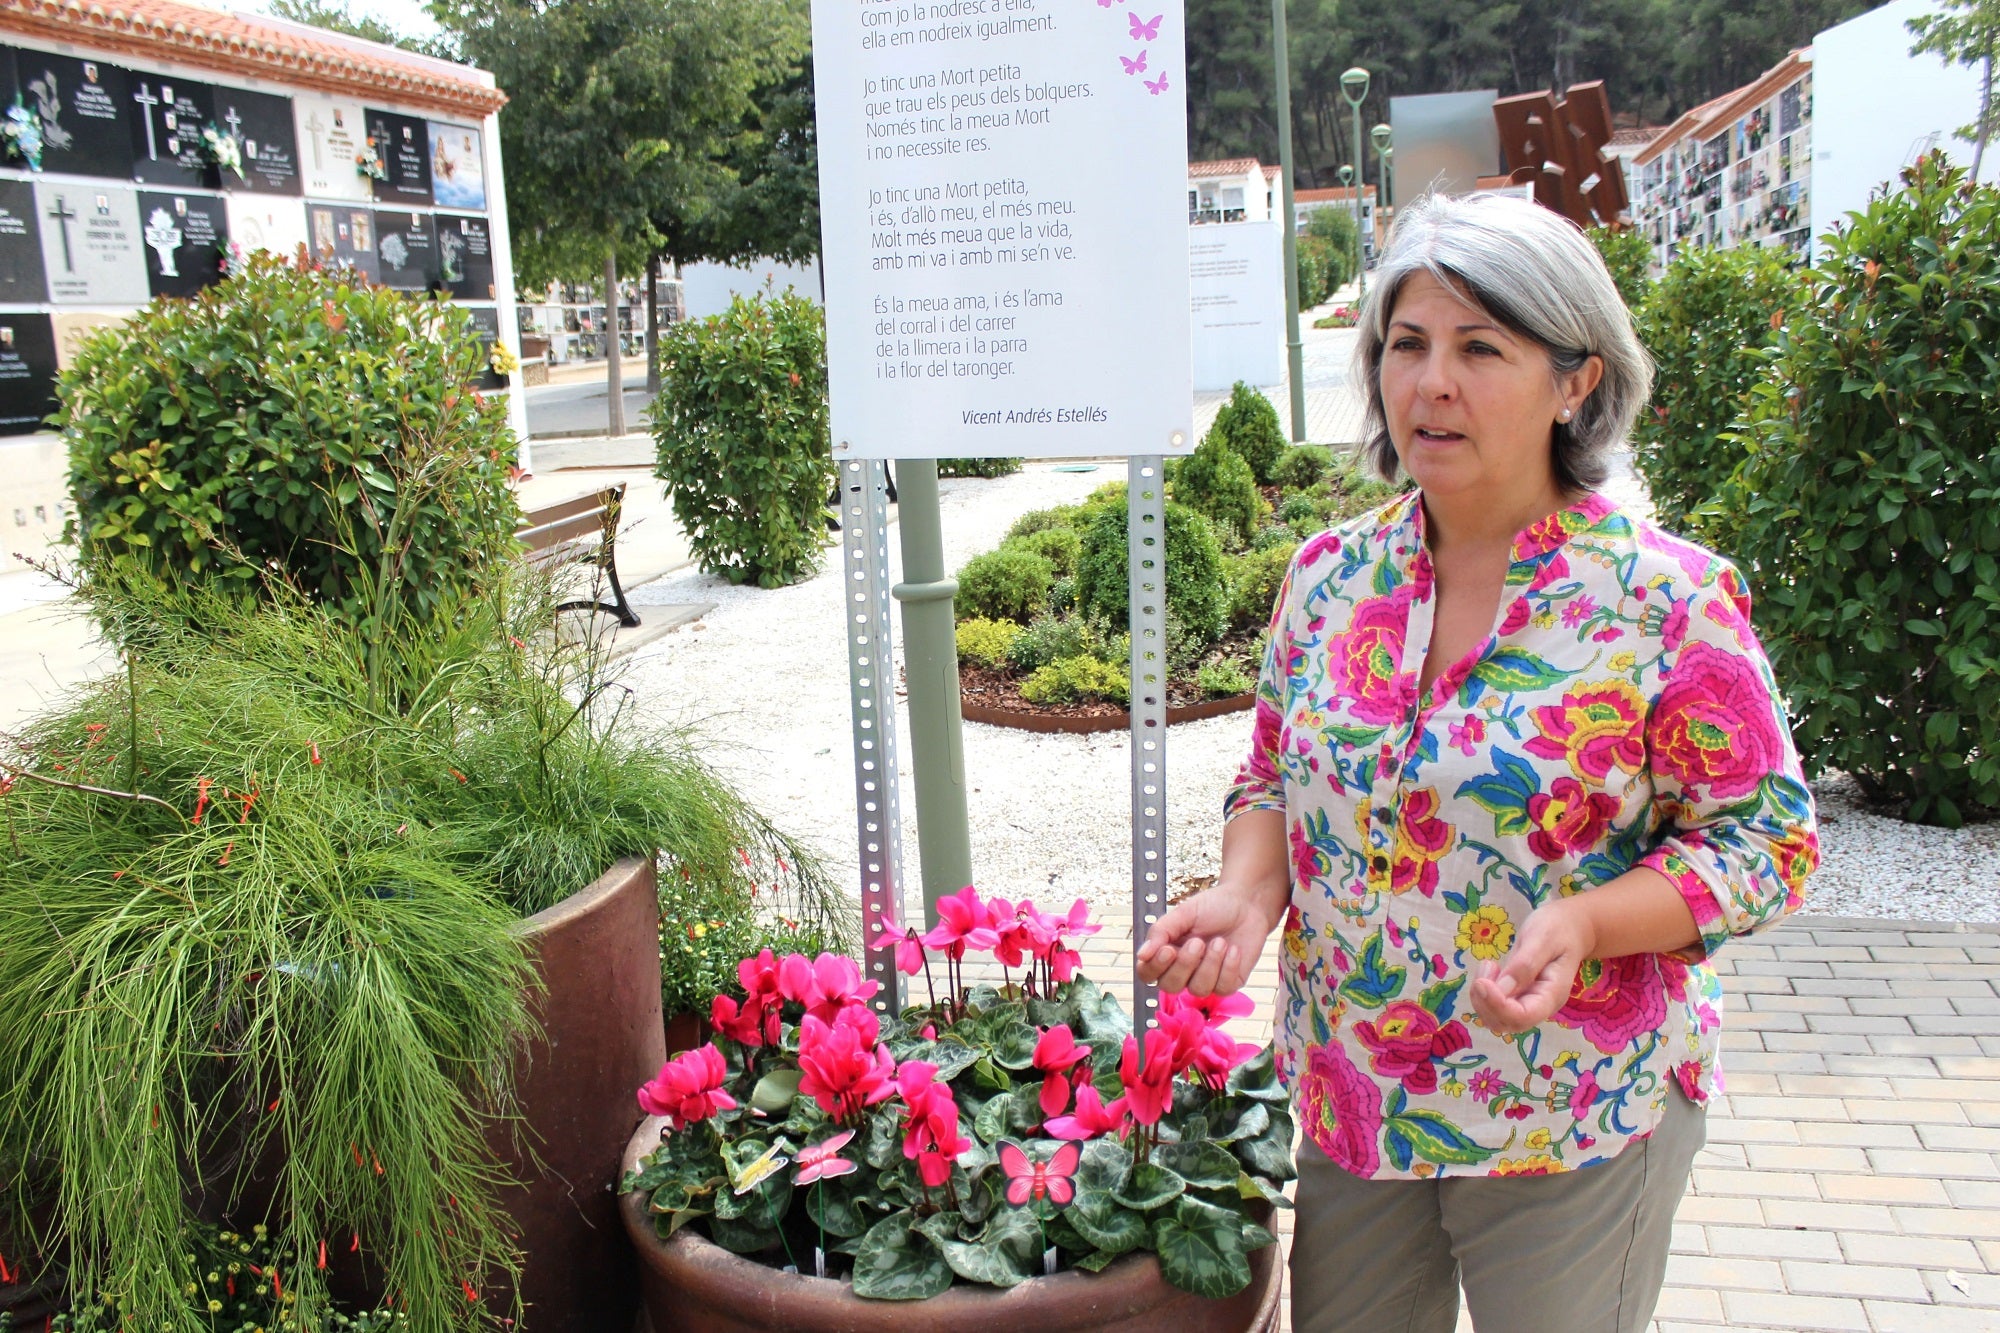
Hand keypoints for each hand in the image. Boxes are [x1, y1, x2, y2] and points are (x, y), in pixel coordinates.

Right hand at [1135, 886, 1276, 995]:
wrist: (1247, 904)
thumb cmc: (1213, 907)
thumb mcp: (1184, 913)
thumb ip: (1161, 932)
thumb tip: (1142, 955)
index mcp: (1166, 953)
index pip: (1147, 973)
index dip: (1155, 967)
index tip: (1168, 949)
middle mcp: (1183, 971)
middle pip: (1170, 987)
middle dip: (1185, 965)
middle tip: (1198, 942)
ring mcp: (1206, 979)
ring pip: (1198, 990)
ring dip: (1210, 964)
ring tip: (1220, 941)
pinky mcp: (1228, 983)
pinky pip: (1223, 988)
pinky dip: (1228, 967)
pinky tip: (1234, 950)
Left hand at [1469, 897, 1595, 1036]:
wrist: (1569, 928)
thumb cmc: (1558, 930)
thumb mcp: (1543, 939)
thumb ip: (1525, 965)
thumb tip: (1502, 990)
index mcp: (1552, 995)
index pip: (1523, 1016)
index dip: (1497, 1005)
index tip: (1483, 982)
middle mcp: (1540, 1006)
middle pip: (1507, 1023)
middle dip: (1486, 1002)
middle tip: (1487, 966)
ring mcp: (1527, 1003)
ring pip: (1496, 1019)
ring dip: (1481, 998)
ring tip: (1489, 965)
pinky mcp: (1516, 997)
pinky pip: (1494, 1008)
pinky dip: (1483, 993)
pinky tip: (1490, 969)